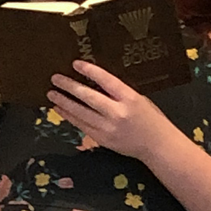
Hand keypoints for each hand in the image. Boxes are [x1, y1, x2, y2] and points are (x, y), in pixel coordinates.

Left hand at [47, 61, 173, 159]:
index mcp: (130, 99)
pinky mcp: (103, 139)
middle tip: (55, 78)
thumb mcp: (140, 100)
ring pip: (81, 113)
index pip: (107, 81)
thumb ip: (120, 93)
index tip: (75, 64)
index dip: (90, 71)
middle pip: (89, 97)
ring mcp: (109, 128)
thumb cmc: (151, 120)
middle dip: (69, 87)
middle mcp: (118, 113)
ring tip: (52, 93)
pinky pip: (82, 126)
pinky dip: (70, 117)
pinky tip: (61, 109)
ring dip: (64, 102)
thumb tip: (95, 82)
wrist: (158, 146)